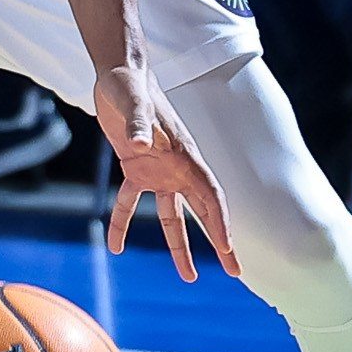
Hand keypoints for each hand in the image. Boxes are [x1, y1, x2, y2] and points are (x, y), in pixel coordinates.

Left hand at [96, 65, 239, 282]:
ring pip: (173, 217)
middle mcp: (177, 168)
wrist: (118, 74)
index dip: (219, 222)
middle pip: (203, 211)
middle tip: (235, 271)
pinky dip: (123, 222)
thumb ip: (138, 124)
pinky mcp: (135, 169)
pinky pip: (130, 203)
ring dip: (179, 245)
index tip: (227, 249)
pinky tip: (115, 246)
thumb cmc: (130, 85)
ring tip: (190, 276)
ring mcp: (158, 171)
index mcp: (185, 156)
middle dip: (219, 241)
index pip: (210, 196)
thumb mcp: (134, 104)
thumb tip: (140, 145)